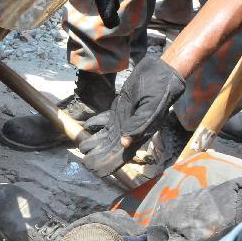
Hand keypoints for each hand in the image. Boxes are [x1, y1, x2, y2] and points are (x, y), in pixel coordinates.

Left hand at [79, 56, 184, 176]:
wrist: (160, 72)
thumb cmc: (158, 89)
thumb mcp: (151, 107)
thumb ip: (139, 125)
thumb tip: (124, 143)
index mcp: (138, 134)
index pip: (120, 156)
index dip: (107, 165)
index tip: (93, 168)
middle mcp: (129, 131)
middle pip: (110, 150)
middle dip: (96, 157)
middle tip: (83, 159)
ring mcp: (122, 122)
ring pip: (105, 138)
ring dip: (93, 144)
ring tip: (81, 146)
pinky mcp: (118, 111)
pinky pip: (104, 122)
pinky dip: (94, 125)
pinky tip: (85, 126)